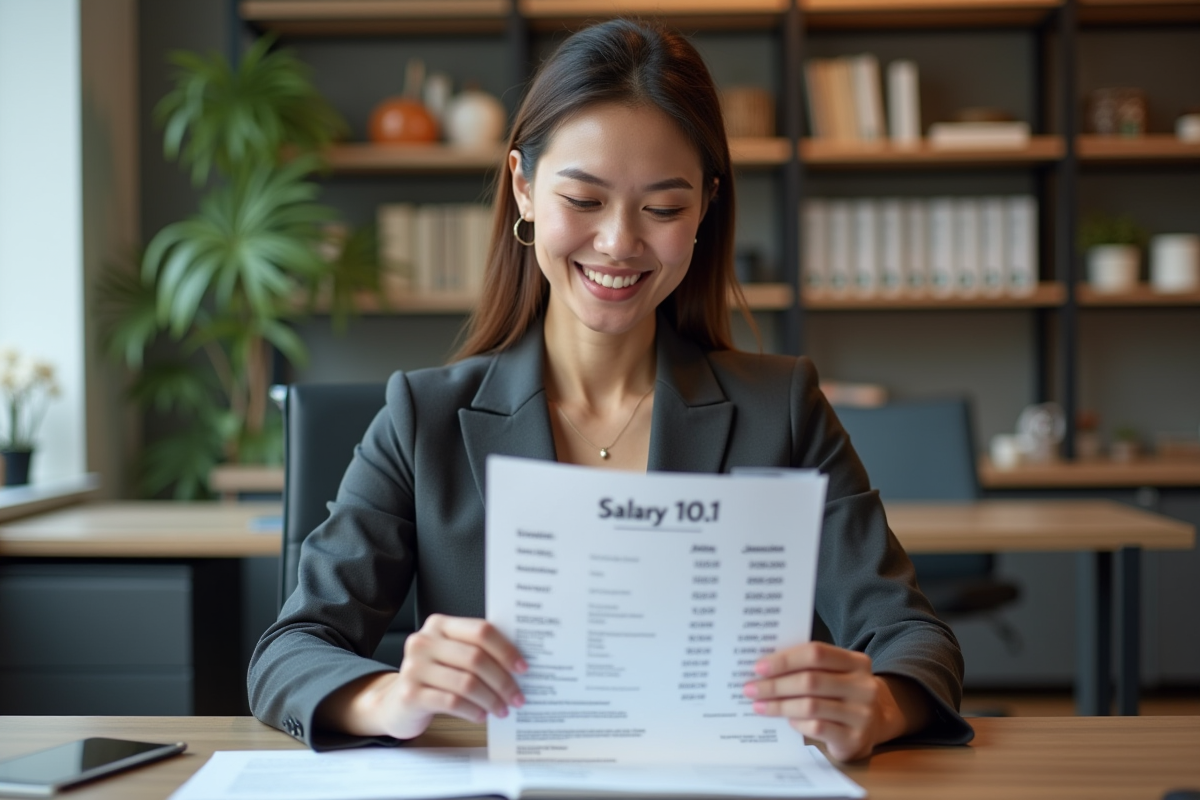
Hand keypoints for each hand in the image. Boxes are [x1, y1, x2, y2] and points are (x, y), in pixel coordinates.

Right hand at [318, 614, 526, 739]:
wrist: (396, 703)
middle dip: (503, 680)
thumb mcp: (452, 657)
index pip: (480, 630)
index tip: (523, 668)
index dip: (506, 649)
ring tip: (503, 709)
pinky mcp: (410, 693)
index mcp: (440, 625)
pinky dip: (473, 710)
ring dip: (491, 699)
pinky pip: (452, 702)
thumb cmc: (434, 677)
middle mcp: (424, 641)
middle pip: (476, 658)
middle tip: (517, 697)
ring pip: (466, 682)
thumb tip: (519, 665)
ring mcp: (413, 667)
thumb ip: (478, 651)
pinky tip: (482, 715)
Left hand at [743, 642, 927, 761]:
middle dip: (775, 685)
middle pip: (810, 680)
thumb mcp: (833, 675)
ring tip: (758, 706)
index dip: (785, 659)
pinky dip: (797, 722)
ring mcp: (863, 714)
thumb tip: (762, 668)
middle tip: (750, 688)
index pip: (816, 652)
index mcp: (856, 661)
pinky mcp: (855, 739)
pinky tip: (785, 721)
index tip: (758, 666)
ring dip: (779, 705)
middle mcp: (864, 686)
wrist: (873, 725)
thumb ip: (808, 667)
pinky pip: (818, 728)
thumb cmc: (841, 694)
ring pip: (811, 705)